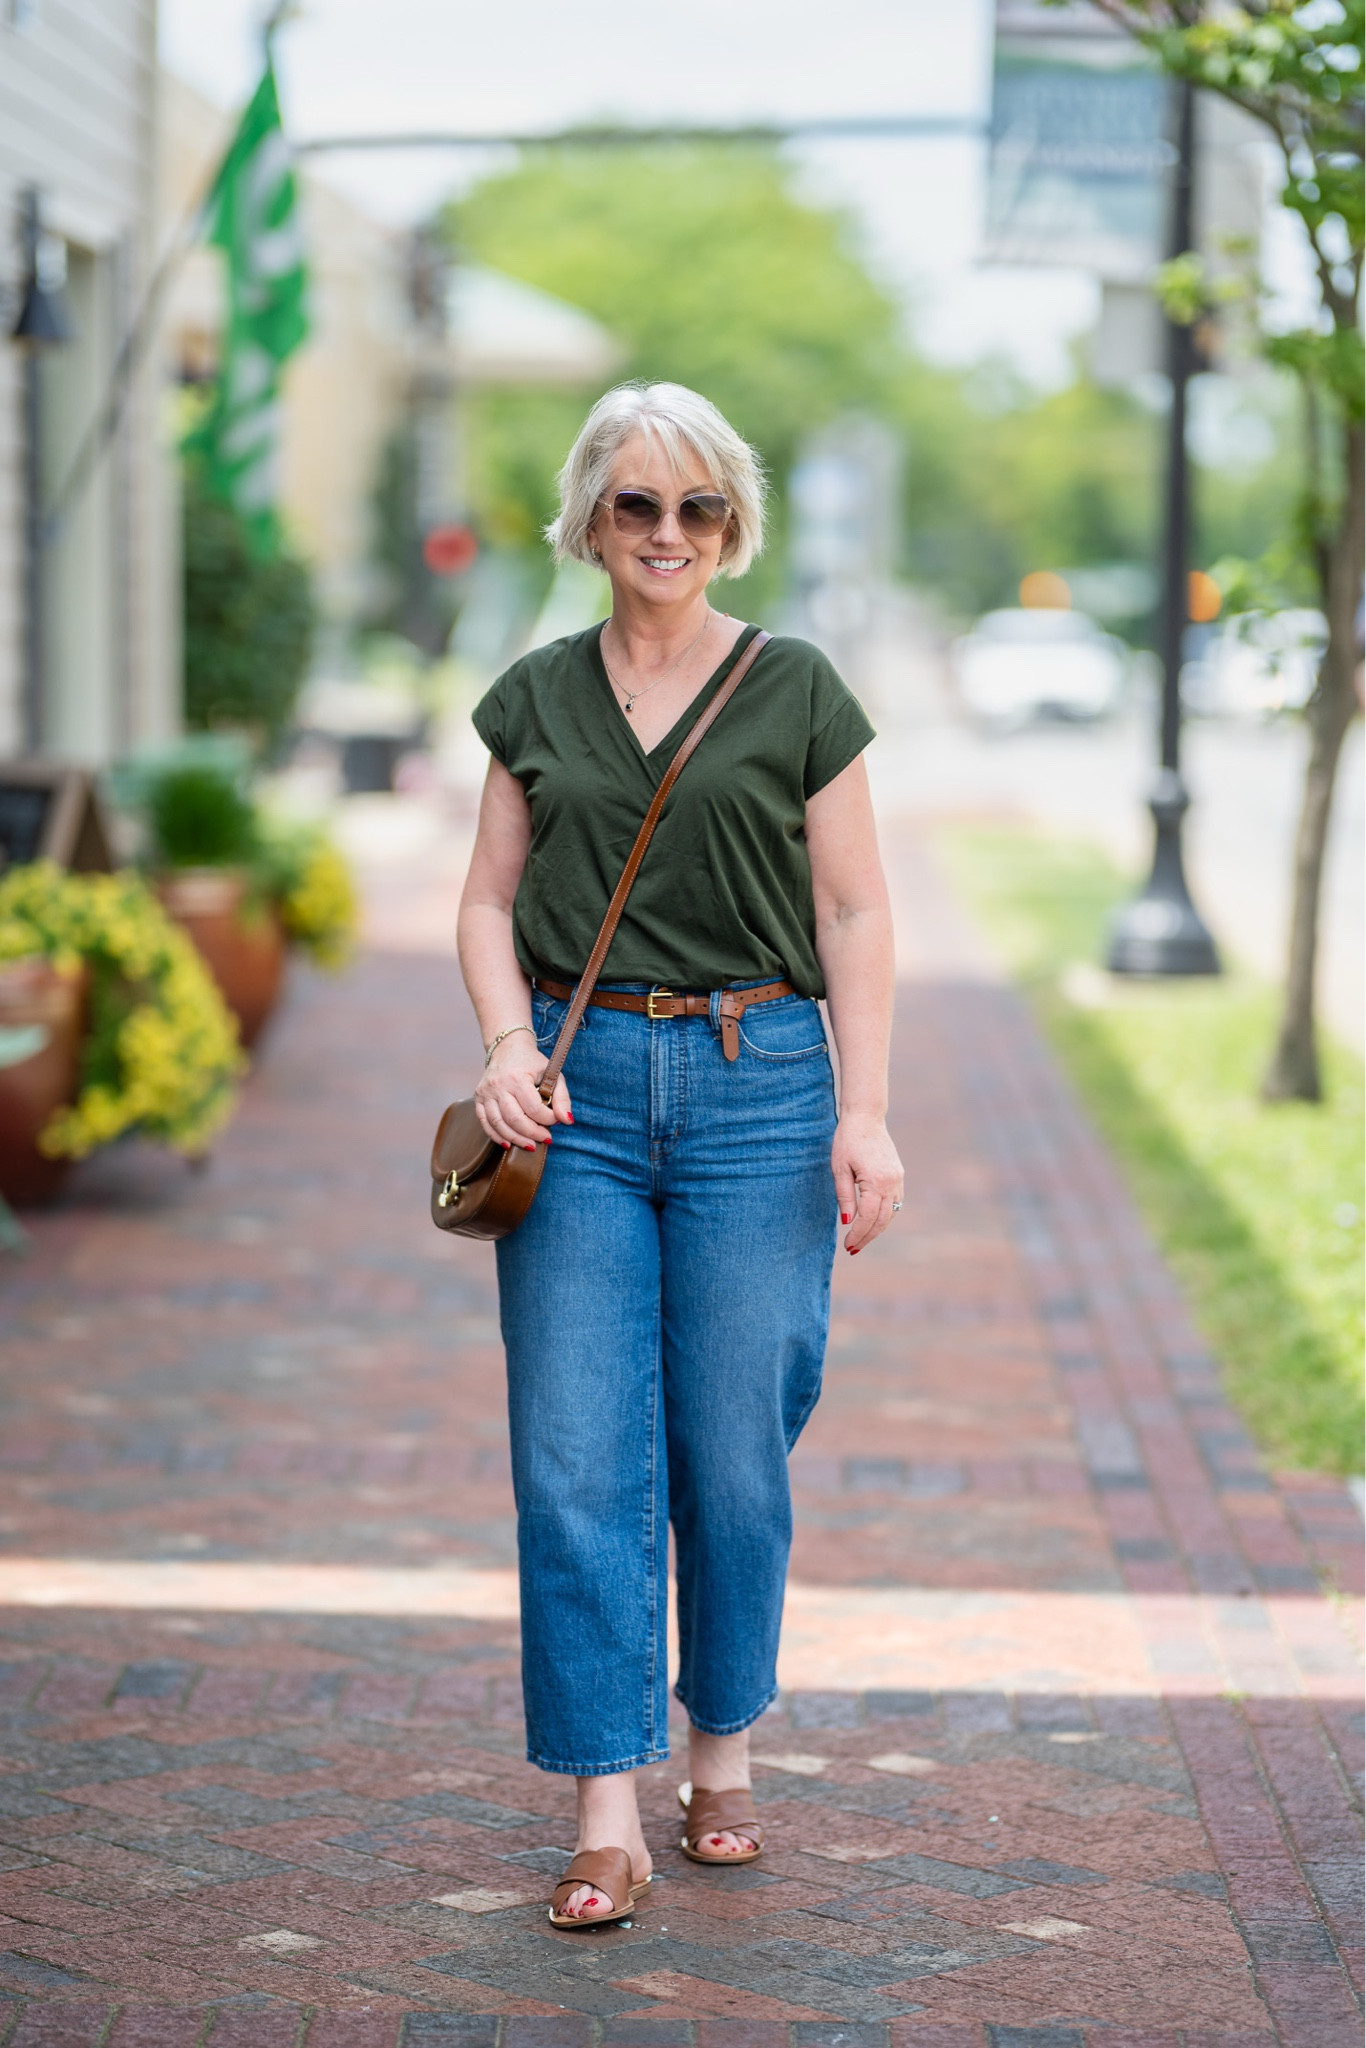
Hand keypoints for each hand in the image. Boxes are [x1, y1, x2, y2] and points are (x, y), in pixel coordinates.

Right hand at [474, 1034, 572, 1150]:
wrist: (507, 1048)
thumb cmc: (532, 1062)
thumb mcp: (552, 1073)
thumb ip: (562, 1098)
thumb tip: (567, 1121)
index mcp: (517, 1077)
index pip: (534, 1108)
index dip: (547, 1120)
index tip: (555, 1121)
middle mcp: (498, 1085)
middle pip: (514, 1119)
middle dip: (532, 1133)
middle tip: (546, 1139)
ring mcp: (486, 1092)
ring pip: (498, 1124)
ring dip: (516, 1139)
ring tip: (531, 1145)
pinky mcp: (478, 1098)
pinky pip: (485, 1123)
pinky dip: (497, 1136)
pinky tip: (509, 1143)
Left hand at [832, 1112, 902, 1252]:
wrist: (866, 1119)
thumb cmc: (847, 1141)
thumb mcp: (839, 1169)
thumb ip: (845, 1197)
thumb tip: (847, 1222)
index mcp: (876, 1181)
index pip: (867, 1217)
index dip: (857, 1234)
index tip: (847, 1246)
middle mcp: (891, 1182)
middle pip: (881, 1220)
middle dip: (867, 1237)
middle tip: (853, 1249)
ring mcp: (898, 1179)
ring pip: (891, 1213)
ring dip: (877, 1229)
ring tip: (862, 1240)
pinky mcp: (899, 1175)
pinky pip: (895, 1202)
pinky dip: (885, 1216)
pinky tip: (873, 1222)